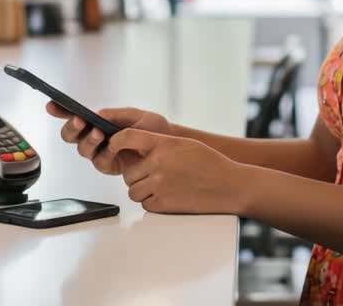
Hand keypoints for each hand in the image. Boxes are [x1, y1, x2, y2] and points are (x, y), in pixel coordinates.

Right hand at [46, 102, 172, 174]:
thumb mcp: (134, 115)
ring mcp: (101, 152)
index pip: (73, 116)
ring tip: (99, 133)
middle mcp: (94, 137)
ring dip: (88, 140)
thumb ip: (113, 115)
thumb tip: (94, 114)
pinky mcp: (110, 166)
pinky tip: (112, 147)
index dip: (60, 111)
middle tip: (80, 120)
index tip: (51, 105)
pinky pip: (100, 162)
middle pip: (70, 136)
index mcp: (97, 121)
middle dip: (71, 127)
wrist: (169, 145)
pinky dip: (104, 153)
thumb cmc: (152, 127)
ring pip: (82, 150)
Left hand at [108, 129, 247, 214]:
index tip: (113, 147)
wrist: (229, 185)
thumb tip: (135, 148)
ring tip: (161, 187)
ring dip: (142, 191)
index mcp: (163, 144)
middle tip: (151, 177)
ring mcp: (159, 185)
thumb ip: (159, 145)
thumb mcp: (184, 144)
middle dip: (136, 176)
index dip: (115, 142)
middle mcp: (158, 163)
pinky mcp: (163, 204)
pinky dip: (152, 203)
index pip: (127, 137)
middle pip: (128, 172)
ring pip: (133, 190)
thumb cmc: (210, 164)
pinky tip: (169, 196)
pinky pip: (145, 205)